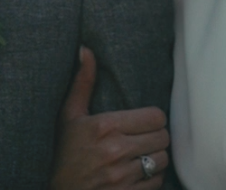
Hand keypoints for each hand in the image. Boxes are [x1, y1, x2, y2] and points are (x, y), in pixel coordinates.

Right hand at [51, 46, 170, 189]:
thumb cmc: (63, 153)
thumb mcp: (68, 116)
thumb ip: (82, 83)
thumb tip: (86, 50)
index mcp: (105, 127)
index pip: (155, 117)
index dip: (153, 119)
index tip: (144, 122)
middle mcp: (115, 151)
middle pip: (162, 138)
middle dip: (156, 137)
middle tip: (144, 138)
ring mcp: (122, 176)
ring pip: (162, 160)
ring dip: (155, 158)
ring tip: (142, 156)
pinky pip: (156, 182)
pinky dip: (151, 179)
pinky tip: (137, 174)